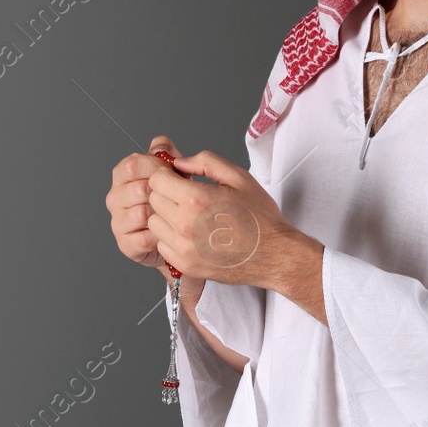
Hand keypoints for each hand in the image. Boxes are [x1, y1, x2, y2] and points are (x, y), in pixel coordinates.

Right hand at [105, 135, 190, 271]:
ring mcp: (117, 221)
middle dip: (162, 194)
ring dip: (162, 216)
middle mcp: (114, 197)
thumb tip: (160, 145)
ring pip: (142, 213)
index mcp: (122, 175)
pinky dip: (161, 236)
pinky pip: (145, 237)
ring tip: (172, 217)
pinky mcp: (125, 244)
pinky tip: (167, 234)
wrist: (175, 235)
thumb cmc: (172, 199)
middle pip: (138, 189)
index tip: (172, 174)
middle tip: (176, 199)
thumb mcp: (172, 172)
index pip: (133, 165)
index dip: (156, 169)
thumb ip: (165, 153)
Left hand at [146, 147, 299, 288]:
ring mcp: (183, 248)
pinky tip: (192, 235)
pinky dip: (171, 238)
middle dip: (167, 194)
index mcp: (195, 199)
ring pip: (154, 223)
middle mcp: (184, 225)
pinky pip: (162, 245)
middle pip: (153, 200)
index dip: (167, 176)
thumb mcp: (238, 177)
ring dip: (166, 217)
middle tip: (187, 197)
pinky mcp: (185, 265)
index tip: (179, 179)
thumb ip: (204, 162)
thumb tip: (178, 163)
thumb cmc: (259, 217)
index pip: (156, 180)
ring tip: (189, 216)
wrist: (274, 255)